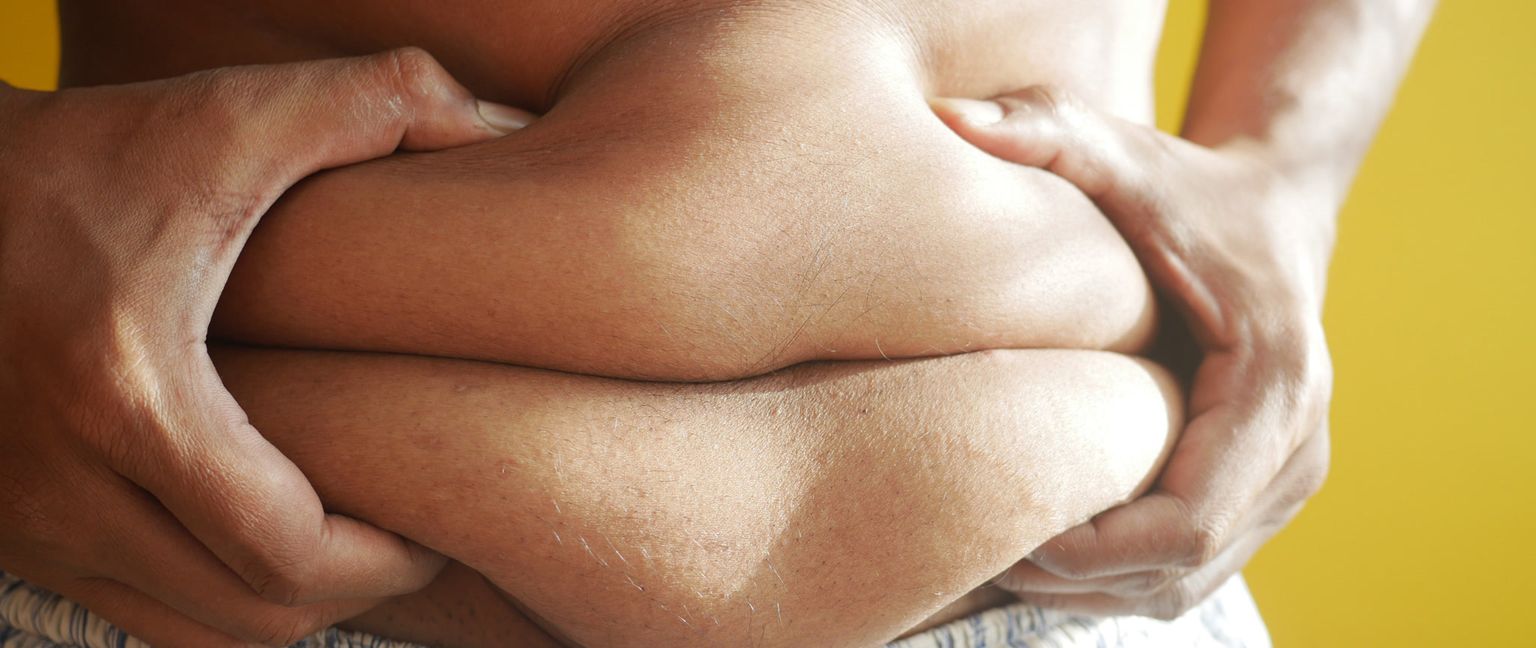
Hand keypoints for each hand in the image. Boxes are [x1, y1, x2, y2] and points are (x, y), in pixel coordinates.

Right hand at [0, 49, 533, 644]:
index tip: (437, 528)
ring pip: (190, 631)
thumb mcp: (221, 117)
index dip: (387, 562)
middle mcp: (61, 485)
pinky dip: (211, 598)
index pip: (287, 551)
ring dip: (283, 604)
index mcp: (129, 397)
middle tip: (407, 539)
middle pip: (249, 615)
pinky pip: (130, 611)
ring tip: (343, 545)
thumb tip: (489, 121)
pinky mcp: (5, 528)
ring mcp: (23, 519)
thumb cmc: (75, 158)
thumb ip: (366, 103)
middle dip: (351, 591)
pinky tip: (257, 539)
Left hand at [930, 87, 1333, 618]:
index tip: (1002, 531)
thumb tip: (949, 118)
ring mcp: (1286, 483)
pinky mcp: (1261, 495)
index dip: (1089, 549)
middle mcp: (1298, 453)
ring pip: (1181, 586)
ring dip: (1089, 588)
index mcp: (1276, 388)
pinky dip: (1114, 575)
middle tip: (975, 550)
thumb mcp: (1122, 150)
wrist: (1269, 211)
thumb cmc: (1191, 190)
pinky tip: (1041, 543)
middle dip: (1073, 578)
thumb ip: (1044, 128)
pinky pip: (1185, 570)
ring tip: (996, 554)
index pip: (1185, 526)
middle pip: (1178, 573)